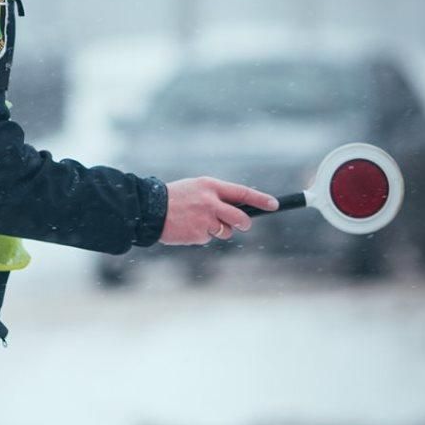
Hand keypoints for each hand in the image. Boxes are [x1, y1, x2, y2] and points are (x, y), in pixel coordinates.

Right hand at [160, 178, 276, 245]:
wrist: (149, 209)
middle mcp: (210, 202)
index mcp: (210, 186)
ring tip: (197, 221)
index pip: (242, 192)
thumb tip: (238, 209)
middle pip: (241, 218)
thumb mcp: (196, 188)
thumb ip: (216, 196)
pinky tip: (187, 228)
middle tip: (242, 224)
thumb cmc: (175, 198)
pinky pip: (208, 238)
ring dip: (217, 230)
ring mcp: (205, 220)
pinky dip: (200, 235)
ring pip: (225, 231)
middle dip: (243, 224)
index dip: (260, 199)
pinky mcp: (198, 234)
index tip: (274, 204)